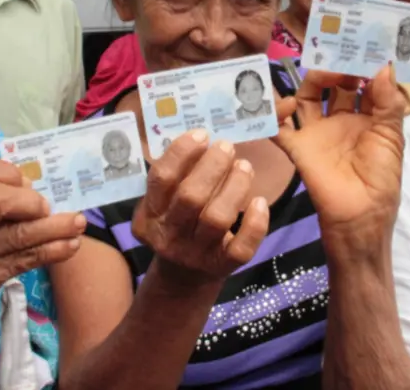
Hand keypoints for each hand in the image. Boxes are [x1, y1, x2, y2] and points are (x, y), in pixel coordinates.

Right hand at [0, 157, 85, 337]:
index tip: (21, 180)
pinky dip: (53, 251)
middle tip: (41, 206)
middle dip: (26, 199)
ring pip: (18, 235)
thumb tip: (26, 183)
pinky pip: (25, 261)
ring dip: (55, 226)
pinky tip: (71, 244)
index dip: (2, 170)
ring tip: (78, 221)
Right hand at [131, 130, 268, 283]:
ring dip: (235, 186)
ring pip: (217, 218)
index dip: (181, 152)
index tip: (201, 134)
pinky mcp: (222, 266)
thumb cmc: (177, 224)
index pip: (161, 178)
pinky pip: (241, 247)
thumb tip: (201, 137)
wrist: (183, 277)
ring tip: (244, 166)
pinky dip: (255, 222)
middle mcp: (168, 235)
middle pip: (191, 197)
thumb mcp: (165, 204)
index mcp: (149, 215)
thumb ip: (177, 176)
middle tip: (226, 146)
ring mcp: (195, 253)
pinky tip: (260, 201)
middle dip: (212, 166)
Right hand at [273, 65, 405, 233]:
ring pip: (308, 97)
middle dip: (337, 67)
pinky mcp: (298, 147)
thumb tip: (384, 65)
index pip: (364, 82)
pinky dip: (272, 115)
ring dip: (312, 81)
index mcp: (367, 117)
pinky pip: (280, 128)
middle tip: (340, 52)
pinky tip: (278, 102)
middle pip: (334, 85)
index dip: (363, 64)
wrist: (359, 217)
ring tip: (321, 74)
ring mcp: (318, 132)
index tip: (364, 42)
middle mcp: (341, 120)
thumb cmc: (381, 179)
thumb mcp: (391, 137)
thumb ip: (388, 102)